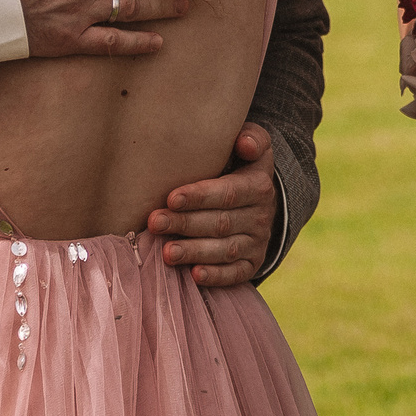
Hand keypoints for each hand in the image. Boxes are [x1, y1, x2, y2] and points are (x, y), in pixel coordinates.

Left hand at [147, 125, 276, 287]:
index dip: (200, 197)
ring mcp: (257, 242)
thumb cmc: (240, 164)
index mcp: (259, 185)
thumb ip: (251, 138)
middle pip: (221, 222)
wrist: (256, 198)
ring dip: (195, 252)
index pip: (228, 193)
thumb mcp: (253, 145)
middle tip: (154, 222)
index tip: (171, 198)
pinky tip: (194, 275)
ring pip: (225, 250)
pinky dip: (216, 276)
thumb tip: (244, 142)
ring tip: (166, 252)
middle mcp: (261, 216)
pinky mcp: (252, 263)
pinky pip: (236, 274)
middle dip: (185, 223)